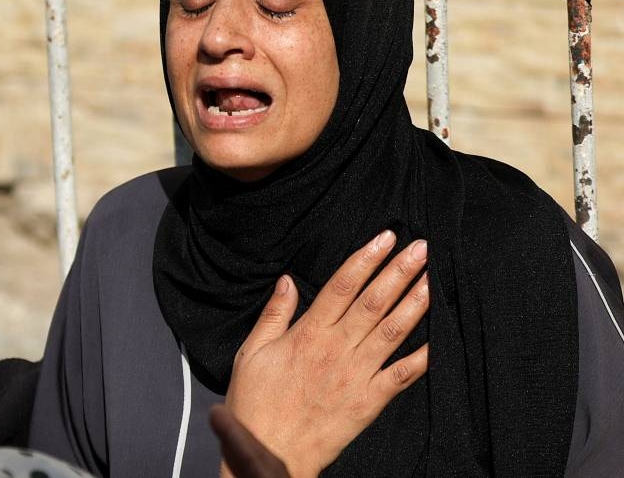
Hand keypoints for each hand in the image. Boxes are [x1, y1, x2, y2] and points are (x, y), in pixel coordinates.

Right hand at [222, 231, 428, 477]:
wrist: (269, 453)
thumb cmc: (256, 404)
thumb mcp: (251, 352)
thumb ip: (274, 315)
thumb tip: (288, 282)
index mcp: (308, 335)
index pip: (342, 287)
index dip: (365, 259)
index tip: (384, 239)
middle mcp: (336, 350)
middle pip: (373, 302)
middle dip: (399, 271)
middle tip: (420, 248)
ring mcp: (356, 376)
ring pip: (392, 332)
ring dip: (415, 303)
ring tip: (432, 278)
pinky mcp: (368, 401)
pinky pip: (401, 376)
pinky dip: (422, 357)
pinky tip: (439, 339)